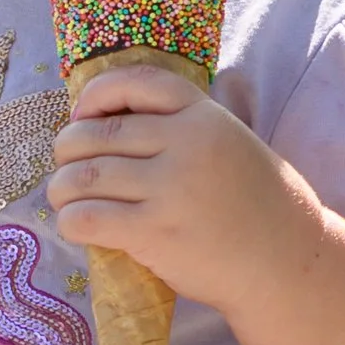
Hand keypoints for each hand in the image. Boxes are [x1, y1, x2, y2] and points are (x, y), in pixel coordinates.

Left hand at [45, 65, 309, 308]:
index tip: (82, 116)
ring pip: (83, 176)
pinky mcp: (155, 231)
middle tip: (67, 168)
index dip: (96, 95)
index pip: (135, 82)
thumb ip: (184, 127)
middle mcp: (186, 143)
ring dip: (61, 188)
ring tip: (63, 198)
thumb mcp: (230, 142)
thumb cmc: (254, 205)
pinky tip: (76, 225)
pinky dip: (70, 220)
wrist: (284, 261)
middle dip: (67, 149)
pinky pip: (88, 217)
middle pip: (96, 134)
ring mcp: (170, 188)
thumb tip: (109, 120)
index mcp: (203, 115)